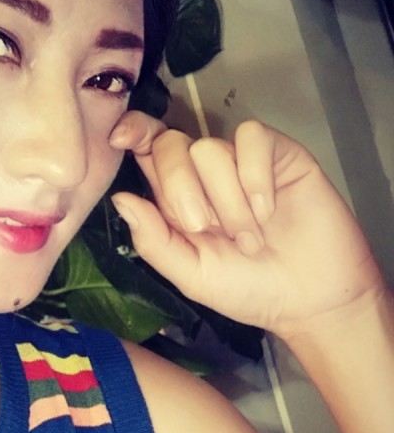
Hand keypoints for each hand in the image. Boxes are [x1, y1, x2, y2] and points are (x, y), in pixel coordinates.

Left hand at [108, 112, 384, 338]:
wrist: (311, 300)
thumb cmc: (247, 289)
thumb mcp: (190, 273)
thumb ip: (153, 239)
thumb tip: (120, 198)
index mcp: (175, 197)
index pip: (147, 148)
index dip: (133, 132)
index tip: (120, 138)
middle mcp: (203, 174)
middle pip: (171, 145)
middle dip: (181, 190)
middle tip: (206, 229)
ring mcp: (241, 161)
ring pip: (210, 148)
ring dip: (226, 200)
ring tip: (249, 238)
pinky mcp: (279, 155)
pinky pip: (253, 139)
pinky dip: (255, 177)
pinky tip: (268, 211)